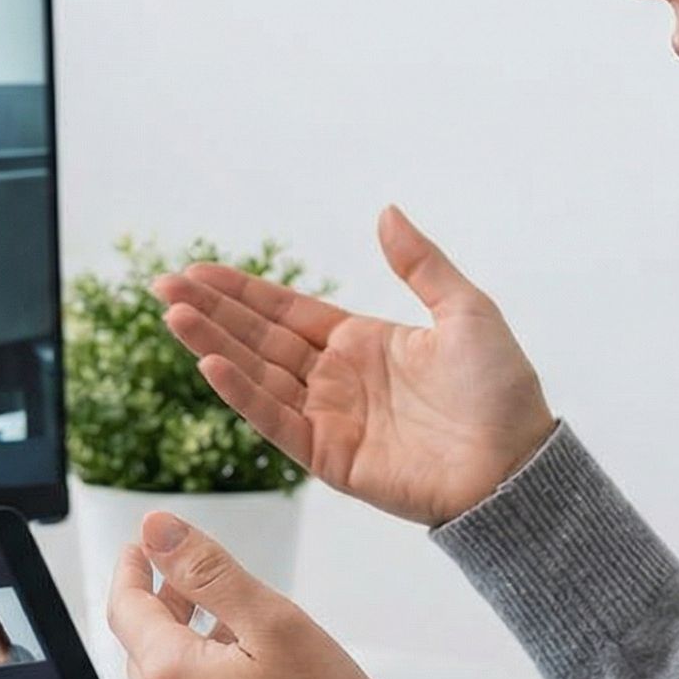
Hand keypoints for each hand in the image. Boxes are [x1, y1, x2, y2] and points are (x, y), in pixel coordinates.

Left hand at [107, 513, 391, 678]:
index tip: (142, 548)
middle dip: (164, 612)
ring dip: (187, 660)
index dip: (133, 570)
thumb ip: (209, 570)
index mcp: (171, 676)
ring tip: (235, 642)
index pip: (126, 608)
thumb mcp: (274, 623)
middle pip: (144, 652)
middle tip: (194, 586)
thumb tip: (156, 530)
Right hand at [155, 205, 556, 526]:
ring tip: (175, 316)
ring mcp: (328, 417)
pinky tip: (212, 364)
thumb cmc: (500, 391)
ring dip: (214, 344)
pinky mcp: (329, 456)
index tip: (197, 271)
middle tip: (163, 288)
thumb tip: (385, 212)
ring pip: (257, 374)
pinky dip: (242, 393)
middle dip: (211, 312)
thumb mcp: (465, 311)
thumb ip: (420, 264)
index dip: (241, 292)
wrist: (515, 465)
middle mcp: (335, 378)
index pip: (285, 311)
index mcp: (360, 341)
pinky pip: (276, 420)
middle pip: (259, 338)